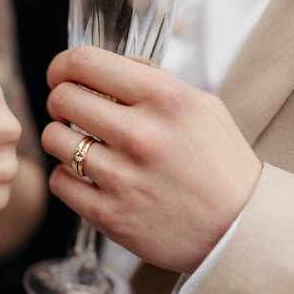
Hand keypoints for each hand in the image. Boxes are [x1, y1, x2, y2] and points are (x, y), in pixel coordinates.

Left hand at [42, 46, 261, 272]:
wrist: (239, 231)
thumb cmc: (221, 166)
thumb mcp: (204, 106)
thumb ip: (156, 80)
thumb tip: (111, 66)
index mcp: (165, 98)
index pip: (86, 62)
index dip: (62, 64)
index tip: (60, 74)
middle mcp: (140, 134)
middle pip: (62, 99)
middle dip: (60, 101)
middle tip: (69, 111)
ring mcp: (122, 177)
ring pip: (53, 139)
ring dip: (61, 138)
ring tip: (79, 144)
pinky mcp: (108, 214)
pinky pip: (59, 181)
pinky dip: (66, 176)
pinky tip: (86, 177)